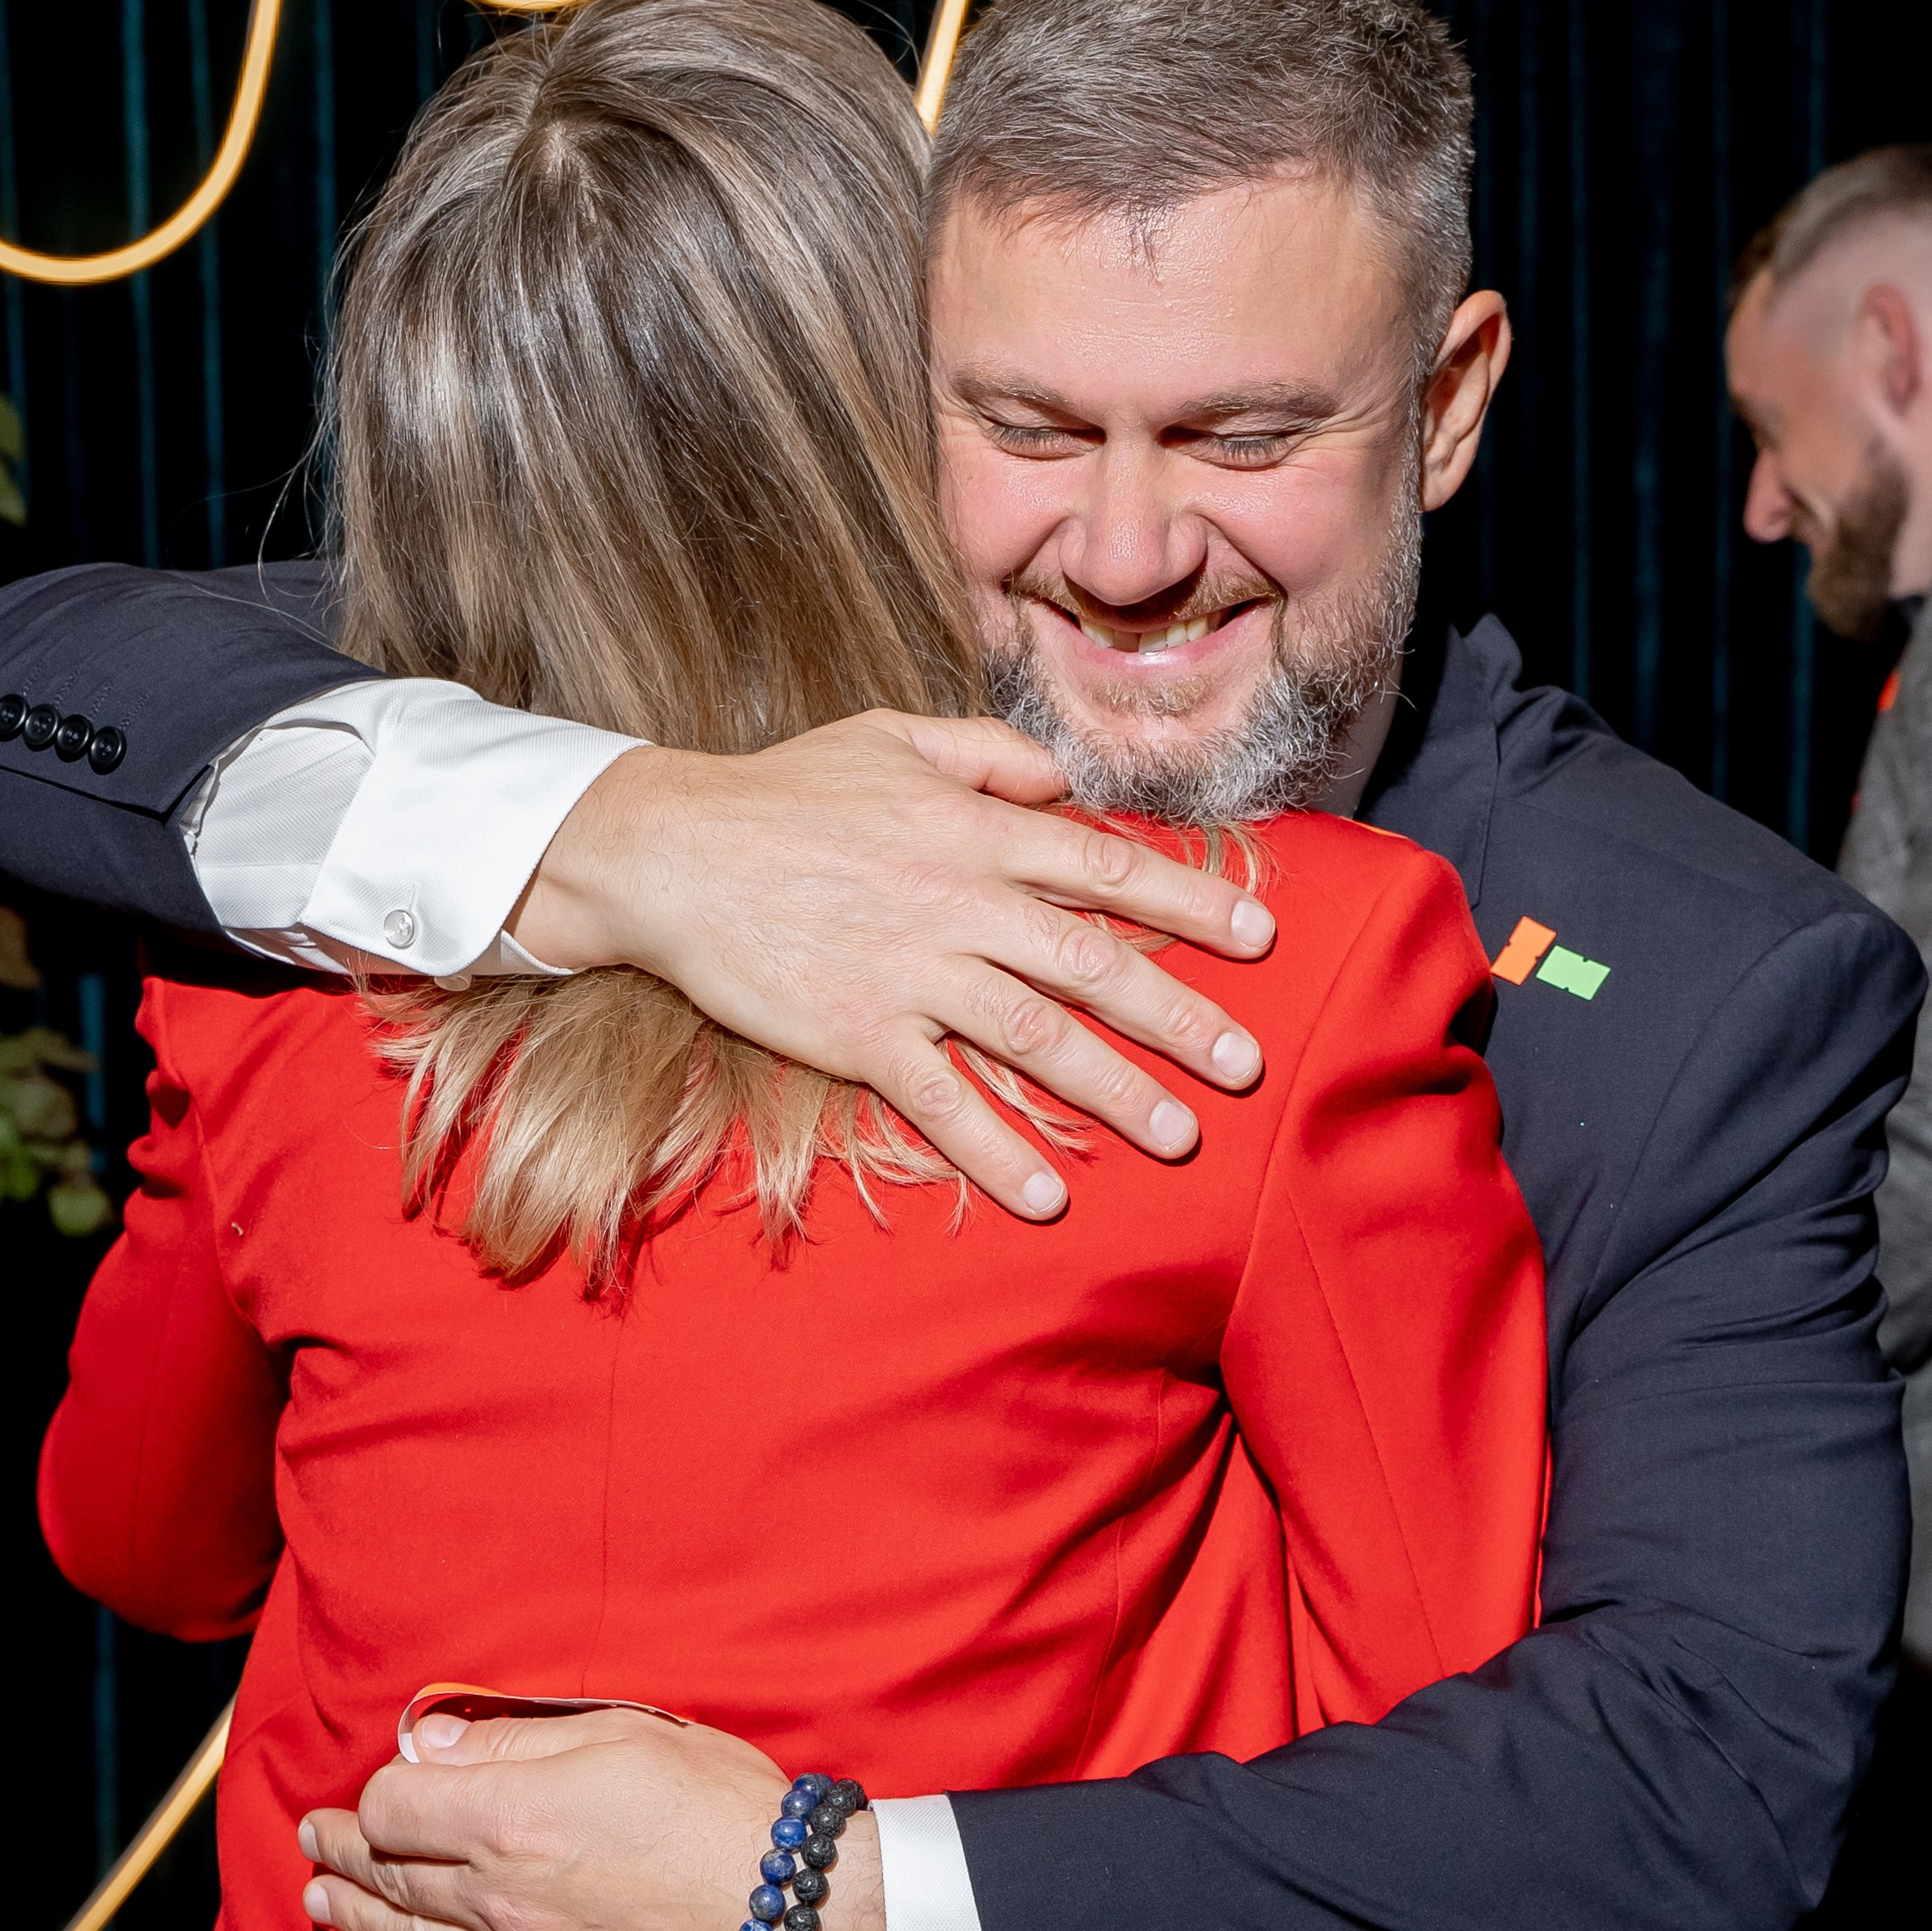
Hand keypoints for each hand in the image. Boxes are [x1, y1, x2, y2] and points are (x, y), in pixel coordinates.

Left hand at [298, 1708, 889, 1930]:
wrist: (802, 1922)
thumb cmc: (725, 1810)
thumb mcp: (626, 1737)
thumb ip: (515, 1743)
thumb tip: (429, 1743)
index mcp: (508, 1818)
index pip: (396, 1805)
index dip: (381, 1788)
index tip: (390, 1778)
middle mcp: (498, 1899)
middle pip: (391, 1876)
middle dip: (344, 1853)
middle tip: (315, 1838)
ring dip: (357, 1921)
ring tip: (319, 1903)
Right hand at [510, 712, 1274, 1220]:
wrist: (670, 851)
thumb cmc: (784, 792)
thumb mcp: (893, 737)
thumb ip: (990, 753)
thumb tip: (1067, 782)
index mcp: (976, 830)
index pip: (1108, 867)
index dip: (1193, 900)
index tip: (1261, 936)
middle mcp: (958, 903)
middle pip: (1092, 963)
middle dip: (1179, 1015)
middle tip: (1247, 1063)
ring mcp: (909, 973)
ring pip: (1035, 1037)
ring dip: (1115, 1091)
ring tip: (1179, 1136)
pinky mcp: (856, 1033)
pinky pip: (941, 1100)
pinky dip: (995, 1148)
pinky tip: (1048, 1193)